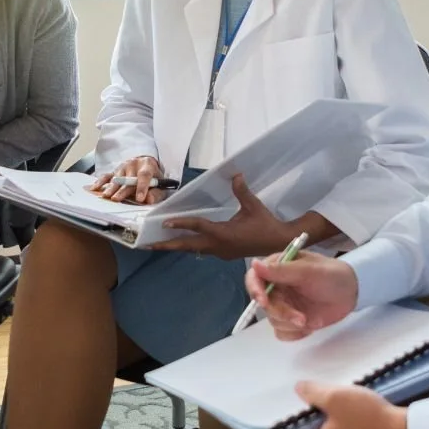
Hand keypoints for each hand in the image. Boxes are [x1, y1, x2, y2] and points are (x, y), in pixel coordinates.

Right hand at [90, 156, 164, 204]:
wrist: (145, 164)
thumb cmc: (153, 177)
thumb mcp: (160, 184)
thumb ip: (156, 193)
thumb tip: (149, 200)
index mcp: (147, 165)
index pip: (144, 175)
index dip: (142, 187)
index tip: (140, 198)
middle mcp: (134, 164)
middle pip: (127, 179)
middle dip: (122, 190)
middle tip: (117, 199)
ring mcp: (122, 167)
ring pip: (116, 178)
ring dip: (110, 188)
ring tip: (106, 196)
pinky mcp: (114, 171)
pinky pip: (106, 176)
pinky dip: (100, 182)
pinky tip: (95, 188)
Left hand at [149, 174, 295, 259]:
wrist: (279, 243)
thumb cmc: (266, 224)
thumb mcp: (253, 206)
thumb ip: (242, 191)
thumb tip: (236, 174)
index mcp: (223, 234)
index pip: (198, 227)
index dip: (182, 224)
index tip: (165, 222)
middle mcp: (218, 246)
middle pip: (188, 245)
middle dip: (168, 245)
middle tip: (149, 244)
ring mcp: (220, 252)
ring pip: (194, 249)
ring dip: (178, 246)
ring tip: (161, 244)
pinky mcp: (224, 254)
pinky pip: (203, 250)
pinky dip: (191, 246)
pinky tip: (185, 242)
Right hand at [243, 253, 358, 340]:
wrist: (352, 293)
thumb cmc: (332, 275)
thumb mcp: (309, 271)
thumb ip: (281, 270)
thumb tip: (255, 264)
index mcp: (277, 268)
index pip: (255, 278)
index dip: (255, 290)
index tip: (264, 301)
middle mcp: (277, 287)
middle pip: (264, 304)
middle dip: (281, 313)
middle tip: (301, 318)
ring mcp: (283, 304)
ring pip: (273, 320)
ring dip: (290, 323)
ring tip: (309, 320)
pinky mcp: (291, 320)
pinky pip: (282, 332)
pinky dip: (294, 333)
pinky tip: (309, 326)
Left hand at [294, 382, 408, 428]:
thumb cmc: (367, 419)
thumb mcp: (337, 397)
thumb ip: (312, 392)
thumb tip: (297, 389)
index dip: (293, 416)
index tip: (298, 400)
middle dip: (312, 420)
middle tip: (316, 399)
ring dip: (328, 426)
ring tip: (334, 405)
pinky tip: (351, 418)